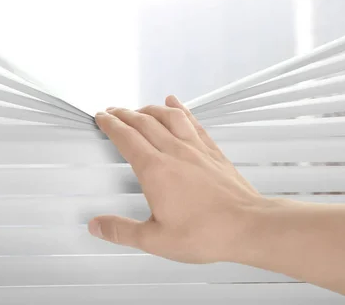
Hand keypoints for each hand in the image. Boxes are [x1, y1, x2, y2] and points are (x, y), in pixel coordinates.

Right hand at [89, 95, 266, 263]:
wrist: (248, 226)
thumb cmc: (206, 234)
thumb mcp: (155, 240)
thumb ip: (121, 231)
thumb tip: (97, 226)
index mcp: (156, 171)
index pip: (126, 138)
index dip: (111, 125)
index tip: (101, 118)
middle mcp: (174, 153)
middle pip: (144, 123)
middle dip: (124, 114)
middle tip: (112, 111)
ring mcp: (196, 149)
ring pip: (168, 117)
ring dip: (150, 109)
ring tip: (139, 108)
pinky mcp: (212, 151)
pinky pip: (193, 122)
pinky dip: (181, 109)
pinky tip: (175, 104)